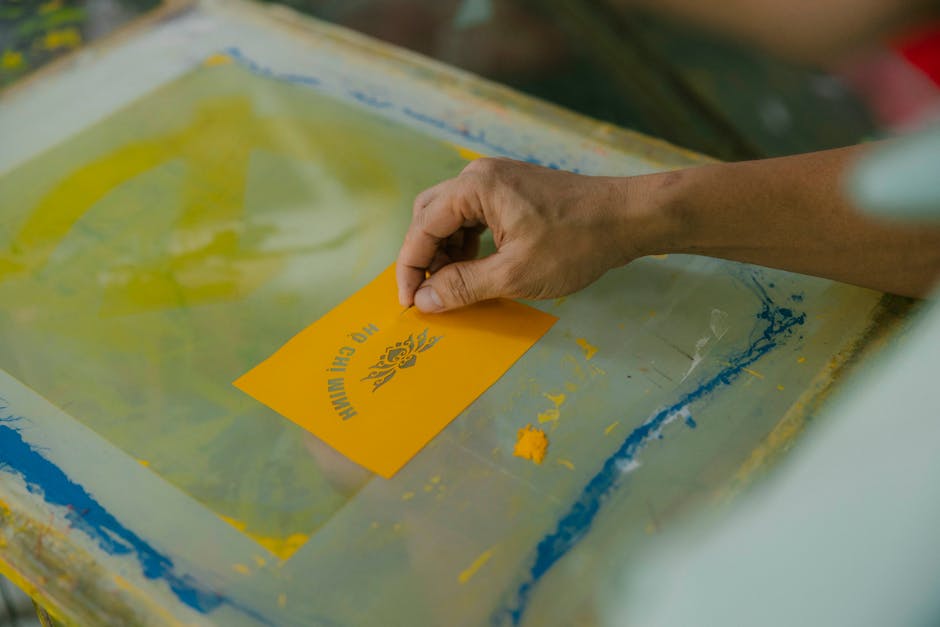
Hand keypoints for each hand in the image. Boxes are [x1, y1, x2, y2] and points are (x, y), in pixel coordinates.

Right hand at [396, 158, 667, 311]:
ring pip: (452, 217)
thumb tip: (425, 301)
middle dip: (424, 257)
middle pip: (430, 216)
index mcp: (475, 187)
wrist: (628, 218)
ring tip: (451, 287)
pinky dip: (467, 244)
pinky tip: (475, 269)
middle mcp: (481, 176)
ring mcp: (499, 181)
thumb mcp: (515, 274)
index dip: (410, 268)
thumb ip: (464, 287)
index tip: (409, 303)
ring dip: (446, 252)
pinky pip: (475, 217)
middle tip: (427, 294)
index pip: (423, 228)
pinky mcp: (514, 191)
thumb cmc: (576, 243)